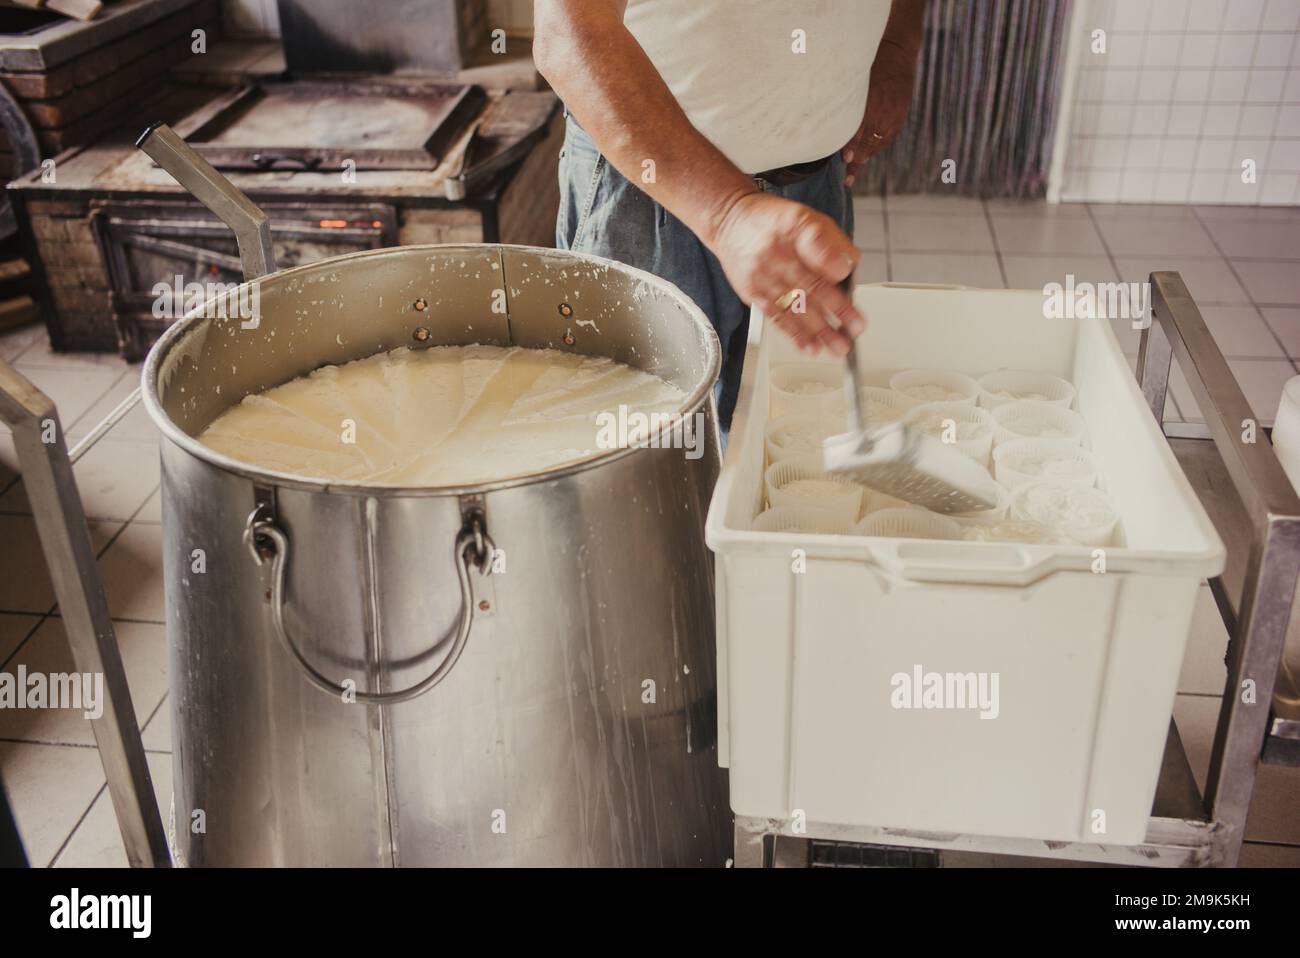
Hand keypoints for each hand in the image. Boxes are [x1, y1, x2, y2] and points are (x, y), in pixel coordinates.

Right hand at [707, 191, 863, 355]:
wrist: (729, 221)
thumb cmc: (771, 221)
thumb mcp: (805, 216)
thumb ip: (830, 240)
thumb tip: (848, 266)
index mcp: (793, 230)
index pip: (815, 247)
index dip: (831, 262)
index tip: (847, 274)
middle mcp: (776, 255)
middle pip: (809, 284)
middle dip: (836, 309)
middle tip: (855, 328)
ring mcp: (762, 276)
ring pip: (794, 306)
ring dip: (818, 330)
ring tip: (836, 346)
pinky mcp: (752, 292)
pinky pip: (776, 316)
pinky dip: (794, 334)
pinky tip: (809, 346)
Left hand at [841, 40, 919, 185]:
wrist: (898, 53)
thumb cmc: (869, 64)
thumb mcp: (855, 79)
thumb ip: (844, 100)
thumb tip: (825, 119)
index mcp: (871, 102)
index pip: (860, 130)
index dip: (852, 146)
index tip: (844, 159)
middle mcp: (884, 112)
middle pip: (869, 143)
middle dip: (857, 160)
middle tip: (847, 178)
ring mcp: (894, 117)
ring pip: (878, 144)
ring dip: (865, 157)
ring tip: (853, 171)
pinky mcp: (900, 118)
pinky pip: (887, 139)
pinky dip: (875, 148)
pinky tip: (866, 155)